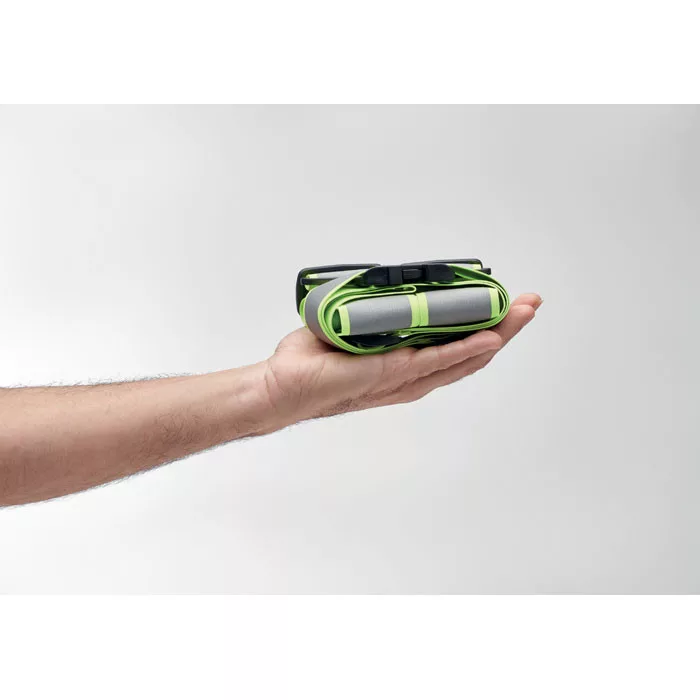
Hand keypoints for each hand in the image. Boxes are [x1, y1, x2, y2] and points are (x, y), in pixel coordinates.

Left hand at [264, 293, 541, 421]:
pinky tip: (490, 336)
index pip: (453, 346)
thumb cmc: (311, 363)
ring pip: (463, 357)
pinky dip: (465, 348)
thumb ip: (374, 314)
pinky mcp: (391, 374)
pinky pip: (436, 361)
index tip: (504, 303)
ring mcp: (405, 378)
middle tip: (529, 303)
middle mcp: (412, 375)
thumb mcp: (351, 328)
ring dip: (497, 333)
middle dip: (505, 327)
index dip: (483, 326)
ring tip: (523, 311)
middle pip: (470, 354)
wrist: (283, 386)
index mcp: (404, 364)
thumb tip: (387, 290)